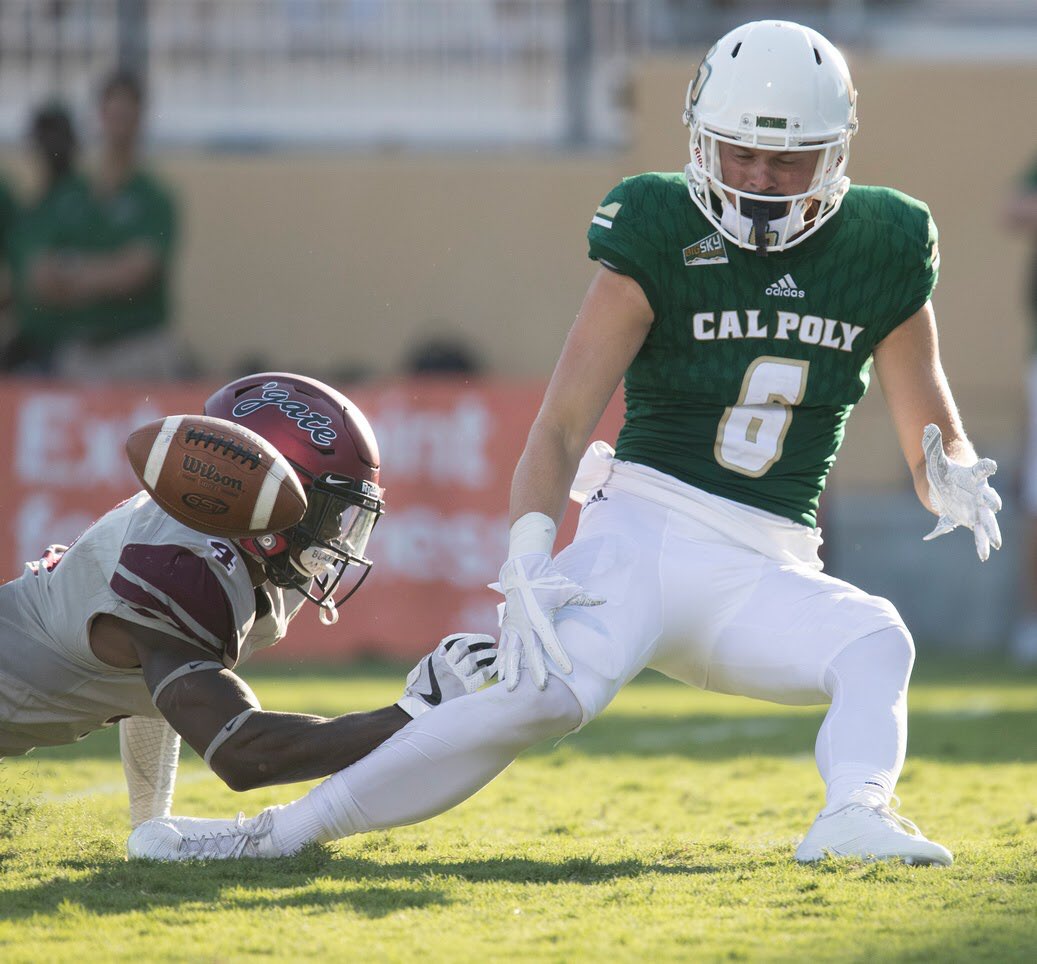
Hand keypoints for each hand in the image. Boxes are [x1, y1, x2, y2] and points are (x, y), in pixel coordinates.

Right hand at [397, 633, 496, 717]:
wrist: (420, 710)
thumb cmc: (422, 691)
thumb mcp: (424, 669)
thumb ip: (437, 658)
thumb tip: (449, 649)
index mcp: (436, 658)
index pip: (454, 640)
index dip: (468, 637)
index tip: (477, 637)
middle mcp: (446, 664)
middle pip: (466, 646)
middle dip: (480, 640)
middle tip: (491, 641)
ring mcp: (455, 675)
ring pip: (475, 658)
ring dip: (488, 654)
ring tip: (496, 653)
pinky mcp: (464, 688)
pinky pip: (481, 674)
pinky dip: (490, 669)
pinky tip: (495, 667)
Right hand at [491, 553, 603, 690]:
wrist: (523, 571)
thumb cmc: (547, 582)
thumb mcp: (567, 589)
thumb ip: (584, 598)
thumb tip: (604, 599)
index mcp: (540, 618)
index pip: (552, 642)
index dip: (560, 656)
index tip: (569, 671)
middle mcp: (525, 624)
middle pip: (531, 652)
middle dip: (536, 670)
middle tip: (542, 687)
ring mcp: (513, 626)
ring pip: (511, 652)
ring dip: (511, 670)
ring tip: (511, 688)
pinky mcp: (506, 625)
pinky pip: (503, 646)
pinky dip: (502, 661)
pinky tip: (501, 675)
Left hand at [921, 423, 1001, 560]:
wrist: (945, 482)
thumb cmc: (942, 469)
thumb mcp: (934, 456)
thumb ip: (932, 442)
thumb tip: (927, 427)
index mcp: (971, 476)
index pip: (981, 470)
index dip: (986, 468)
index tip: (990, 466)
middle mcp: (978, 493)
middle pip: (988, 500)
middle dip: (991, 505)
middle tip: (994, 509)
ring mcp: (976, 509)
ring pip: (986, 522)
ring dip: (989, 533)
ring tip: (993, 546)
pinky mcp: (970, 520)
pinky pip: (978, 533)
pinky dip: (979, 544)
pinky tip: (984, 555)